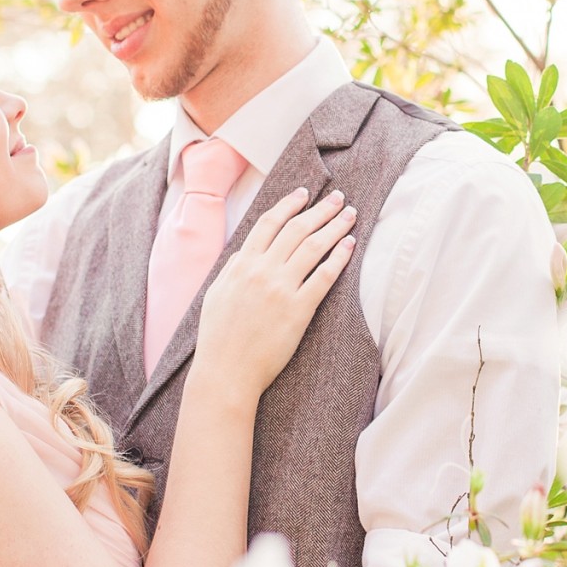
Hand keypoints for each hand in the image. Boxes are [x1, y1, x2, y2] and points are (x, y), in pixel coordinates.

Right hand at [196, 187, 355, 397]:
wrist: (226, 372)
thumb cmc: (218, 338)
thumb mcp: (216, 294)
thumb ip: (233, 269)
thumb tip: (246, 252)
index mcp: (241, 265)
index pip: (269, 223)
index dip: (289, 204)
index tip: (305, 194)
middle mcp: (262, 271)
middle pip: (297, 229)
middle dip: (321, 209)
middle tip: (339, 198)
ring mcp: (281, 289)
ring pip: (313, 246)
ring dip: (335, 226)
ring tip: (350, 215)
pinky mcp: (299, 310)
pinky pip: (325, 276)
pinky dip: (339, 257)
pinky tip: (350, 245)